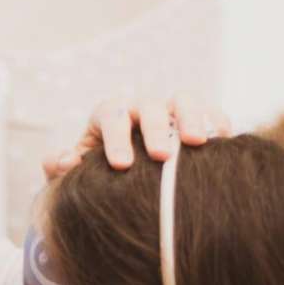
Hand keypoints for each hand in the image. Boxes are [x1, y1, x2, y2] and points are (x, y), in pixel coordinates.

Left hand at [43, 95, 229, 179]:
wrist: (125, 184)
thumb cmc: (98, 178)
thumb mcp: (74, 175)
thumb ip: (61, 167)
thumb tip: (64, 161)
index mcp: (108, 115)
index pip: (110, 115)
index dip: (115, 138)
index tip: (120, 165)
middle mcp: (141, 108)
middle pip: (148, 105)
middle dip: (154, 128)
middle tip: (161, 155)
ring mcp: (171, 113)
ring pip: (184, 100)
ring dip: (192, 117)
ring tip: (198, 142)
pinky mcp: (198, 122)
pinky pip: (211, 114)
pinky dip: (217, 123)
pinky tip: (223, 142)